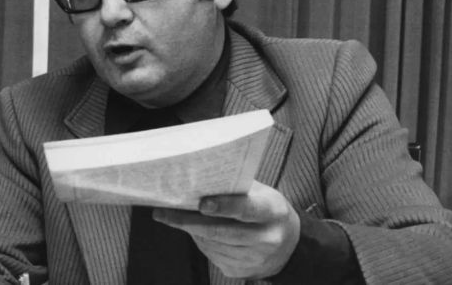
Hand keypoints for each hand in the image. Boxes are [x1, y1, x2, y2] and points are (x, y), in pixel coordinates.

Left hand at [151, 181, 299, 279]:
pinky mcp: (242, 271)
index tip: (201, 203)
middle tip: (163, 213)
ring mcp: (255, 259)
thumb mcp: (260, 193)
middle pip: (221, 231)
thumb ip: (235, 187)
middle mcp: (267, 239)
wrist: (288, 244)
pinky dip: (200, 241)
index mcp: (273, 212)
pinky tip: (197, 232)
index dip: (224, 206)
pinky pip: (212, 255)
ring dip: (191, 230)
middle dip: (188, 221)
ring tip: (177, 217)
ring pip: (212, 244)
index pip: (246, 209)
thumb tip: (197, 180)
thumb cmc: (266, 210)